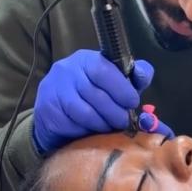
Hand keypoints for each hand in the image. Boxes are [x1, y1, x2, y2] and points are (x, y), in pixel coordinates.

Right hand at [32, 50, 168, 153]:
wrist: (56, 109)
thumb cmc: (92, 94)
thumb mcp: (114, 81)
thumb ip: (133, 76)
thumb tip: (144, 74)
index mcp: (86, 59)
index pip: (103, 70)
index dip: (121, 88)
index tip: (133, 102)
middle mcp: (66, 70)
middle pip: (96, 95)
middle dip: (115, 113)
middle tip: (124, 122)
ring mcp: (53, 89)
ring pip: (85, 113)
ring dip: (102, 125)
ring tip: (109, 128)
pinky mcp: (47, 110)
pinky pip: (71, 125)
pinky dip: (85, 131)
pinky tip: (90, 131)